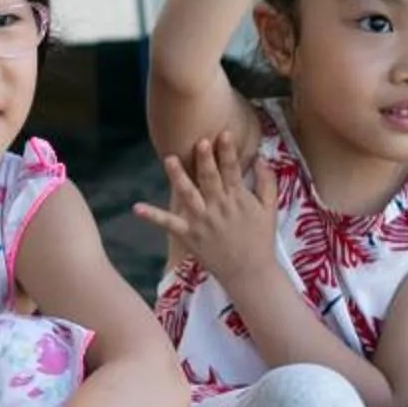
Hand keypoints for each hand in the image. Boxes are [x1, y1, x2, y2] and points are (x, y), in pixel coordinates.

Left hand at [132, 131, 278, 284]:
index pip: (233, 170)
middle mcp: (219, 207)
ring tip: (168, 159)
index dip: (228, 151)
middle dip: (205, 160)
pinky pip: (169, 224)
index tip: (223, 133)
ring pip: (188, 195)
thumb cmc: (260, 239)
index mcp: (237, 198)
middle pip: (210, 179)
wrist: (250, 273)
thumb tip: (261, 159)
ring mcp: (202, 221)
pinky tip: (137, 207)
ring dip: (178, 177)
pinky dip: (153, 216)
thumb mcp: (270, 209)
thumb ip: (267, 183)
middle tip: (199, 141)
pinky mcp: (189, 236)